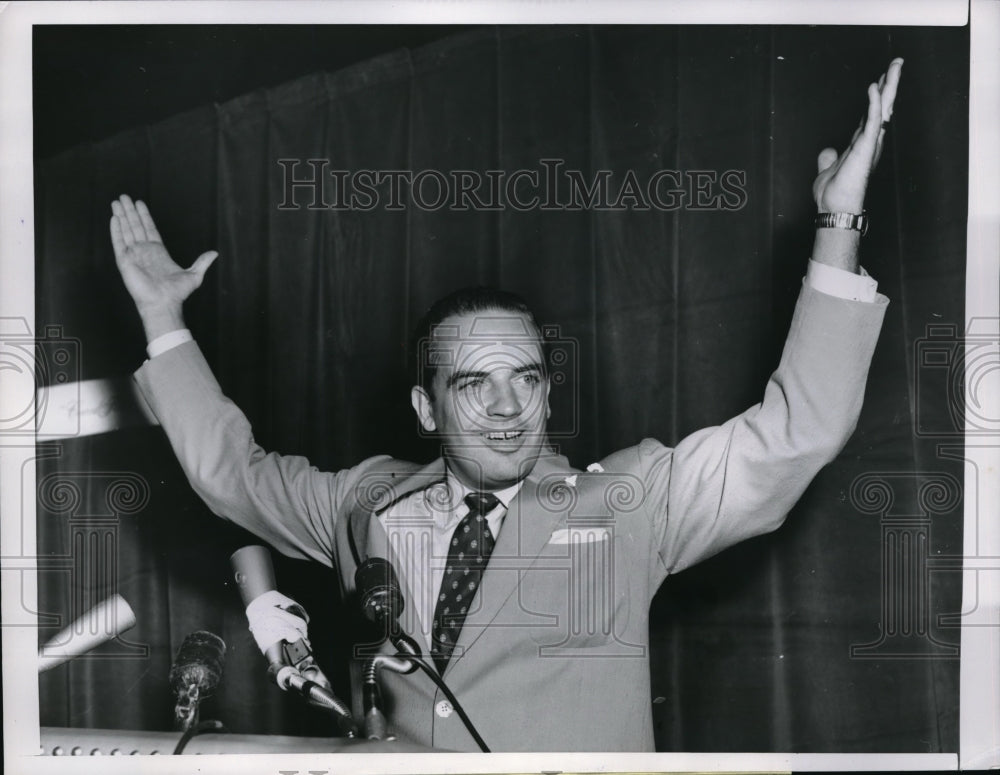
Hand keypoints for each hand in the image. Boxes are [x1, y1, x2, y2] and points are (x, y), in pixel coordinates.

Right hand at [109, 194, 216, 318]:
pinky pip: (119, 241)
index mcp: (158, 252)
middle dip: (130, 211)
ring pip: (126, 230)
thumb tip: (214, 253)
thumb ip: (202, 262)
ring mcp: (134, 255)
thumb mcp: (194, 275)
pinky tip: (114, 218)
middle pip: (136, 226)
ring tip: (117, 201)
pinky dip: (116, 229)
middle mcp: (144, 251)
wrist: (163, 303)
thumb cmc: (176, 293)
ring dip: (121, 215)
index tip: (139, 203)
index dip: (144, 216)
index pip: (149, 229)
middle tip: (124, 196)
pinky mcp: (124, 260)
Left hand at [813, 58, 902, 213]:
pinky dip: (873, 103)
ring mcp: (869, 144)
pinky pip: (871, 121)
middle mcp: (869, 142)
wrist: (834, 208)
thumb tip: (827, 152)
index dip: (876, 97)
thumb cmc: (834, 194)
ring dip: (888, 87)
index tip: (880, 79)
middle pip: (881, 107)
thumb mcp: (828, 170)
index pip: (871, 115)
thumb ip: (828, 159)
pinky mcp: (865, 148)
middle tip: (896, 63)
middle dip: (889, 84)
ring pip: (882, 109)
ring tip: (894, 66)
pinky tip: (874, 87)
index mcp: (861, 145)